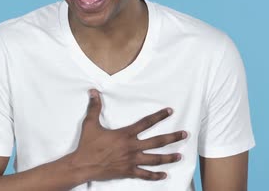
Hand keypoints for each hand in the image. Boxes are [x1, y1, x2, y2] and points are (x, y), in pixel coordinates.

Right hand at [67, 89, 186, 181]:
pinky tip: (164, 175)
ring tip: (180, 156)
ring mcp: (131, 161)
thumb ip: (95, 107)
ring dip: (168, 157)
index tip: (170, 112)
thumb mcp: (90, 124)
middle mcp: (132, 147)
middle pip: (157, 142)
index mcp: (125, 135)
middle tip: (185, 134)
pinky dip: (155, 175)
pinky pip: (145, 175)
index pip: (146, 123)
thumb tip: (93, 91)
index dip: (159, 116)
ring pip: (155, 159)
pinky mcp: (128, 172)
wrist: (83, 165)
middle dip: (173, 138)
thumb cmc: (87, 145)